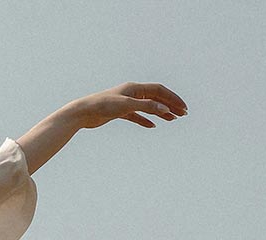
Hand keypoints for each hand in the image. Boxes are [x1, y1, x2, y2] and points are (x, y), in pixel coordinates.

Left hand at [64, 82, 187, 128]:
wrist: (82, 113)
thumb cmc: (103, 106)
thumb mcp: (127, 106)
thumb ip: (147, 107)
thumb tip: (166, 110)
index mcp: (134, 88)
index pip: (159, 90)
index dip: (172, 98)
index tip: (183, 108)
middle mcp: (131, 93)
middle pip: (156, 97)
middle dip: (170, 105)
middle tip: (183, 114)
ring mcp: (125, 103)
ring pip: (148, 107)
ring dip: (161, 112)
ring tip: (172, 119)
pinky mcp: (119, 112)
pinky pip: (136, 116)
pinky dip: (145, 120)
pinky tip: (152, 126)